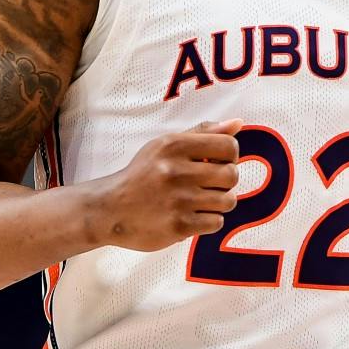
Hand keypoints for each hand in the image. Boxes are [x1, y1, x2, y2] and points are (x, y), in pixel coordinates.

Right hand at [83, 119, 243, 251]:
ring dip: (219, 203)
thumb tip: (238, 123)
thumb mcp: (166, 146)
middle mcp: (175, 171)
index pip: (228, 146)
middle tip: (208, 185)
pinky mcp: (178, 226)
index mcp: (173, 146)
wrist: (110, 209)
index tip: (217, 163)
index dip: (230, 156)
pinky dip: (208, 221)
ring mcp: (177, 200)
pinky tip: (192, 215)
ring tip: (200, 201)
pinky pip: (216, 222)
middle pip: (231, 175)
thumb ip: (202, 133)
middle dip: (225, 182)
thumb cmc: (143, 175)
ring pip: (228, 201)